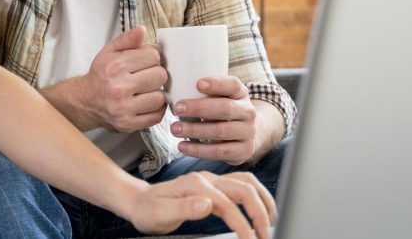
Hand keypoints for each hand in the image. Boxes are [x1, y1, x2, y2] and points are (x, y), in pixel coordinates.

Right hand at [80, 26, 168, 132]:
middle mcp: (119, 88)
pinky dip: (156, 109)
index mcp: (115, 66)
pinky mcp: (128, 124)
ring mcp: (124, 108)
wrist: (85, 101)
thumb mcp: (109, 52)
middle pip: (160, 76)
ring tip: (146, 90)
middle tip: (147, 76)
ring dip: (156, 93)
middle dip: (156, 74)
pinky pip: (157, 116)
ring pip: (160, 97)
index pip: (153, 55)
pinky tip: (147, 102)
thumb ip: (127, 39)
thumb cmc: (100, 75)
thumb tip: (142, 30)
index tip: (145, 62)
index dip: (152, 57)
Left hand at [125, 171, 275, 238]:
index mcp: (195, 184)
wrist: (140, 202)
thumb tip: (207, 204)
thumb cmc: (148, 210)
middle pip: (244, 189)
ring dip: (263, 201)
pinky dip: (256, 196)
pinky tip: (261, 210)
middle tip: (266, 235)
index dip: (242, 224)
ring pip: (247, 183)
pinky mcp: (215, 185)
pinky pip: (242, 185)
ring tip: (270, 223)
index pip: (227, 204)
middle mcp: (206, 178)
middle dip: (260, 213)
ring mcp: (212, 180)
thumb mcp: (160, 213)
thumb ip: (184, 207)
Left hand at [171, 76, 261, 164]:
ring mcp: (249, 132)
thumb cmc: (222, 111)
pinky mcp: (245, 150)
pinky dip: (198, 150)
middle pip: (225, 108)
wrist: (245, 135)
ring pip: (221, 131)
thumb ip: (203, 93)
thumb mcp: (219, 98)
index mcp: (241, 93)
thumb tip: (172, 90)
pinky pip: (220, 151)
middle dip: (199, 108)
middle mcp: (248, 111)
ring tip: (175, 129)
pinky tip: (182, 146)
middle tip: (177, 108)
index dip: (216, 84)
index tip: (197, 84)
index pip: (232, 85)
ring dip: (195, 131)